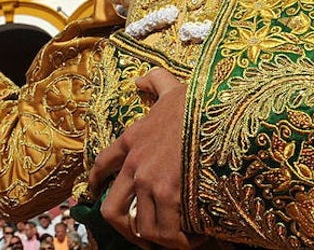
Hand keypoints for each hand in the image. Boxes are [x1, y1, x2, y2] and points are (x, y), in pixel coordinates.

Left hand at [87, 68, 192, 249]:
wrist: (218, 109)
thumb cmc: (198, 100)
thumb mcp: (171, 87)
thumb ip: (154, 82)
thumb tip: (140, 79)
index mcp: (132, 138)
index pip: (103, 164)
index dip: (96, 182)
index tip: (95, 193)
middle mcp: (134, 163)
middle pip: (111, 209)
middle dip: (125, 228)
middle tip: (143, 235)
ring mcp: (148, 180)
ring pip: (141, 226)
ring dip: (159, 238)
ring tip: (178, 240)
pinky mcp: (168, 194)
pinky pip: (166, 231)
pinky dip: (180, 242)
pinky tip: (196, 238)